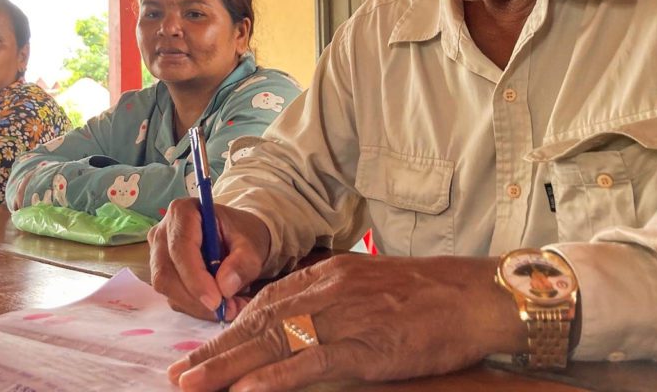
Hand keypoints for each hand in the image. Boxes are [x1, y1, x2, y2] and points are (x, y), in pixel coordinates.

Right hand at [147, 198, 270, 321]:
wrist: (239, 236)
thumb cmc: (243, 233)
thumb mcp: (252, 243)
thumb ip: (242, 262)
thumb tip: (225, 287)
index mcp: (182, 212)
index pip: (181, 247)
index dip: (195, 277)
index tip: (216, 300)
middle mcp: (162, 232)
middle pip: (167, 272)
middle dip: (196, 298)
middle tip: (228, 310)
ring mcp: (158, 254)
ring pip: (167, 289)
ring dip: (198, 306)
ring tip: (232, 308)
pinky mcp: (163, 274)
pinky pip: (173, 297)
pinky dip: (197, 308)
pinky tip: (221, 306)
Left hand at [168, 254, 528, 391]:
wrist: (476, 295)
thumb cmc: (430, 296)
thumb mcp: (372, 288)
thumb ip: (334, 302)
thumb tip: (299, 327)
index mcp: (329, 275)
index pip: (266, 303)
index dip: (229, 329)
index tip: (200, 351)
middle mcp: (330, 290)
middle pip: (261, 322)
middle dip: (217, 350)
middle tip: (180, 375)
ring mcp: (347, 316)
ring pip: (277, 341)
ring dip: (231, 366)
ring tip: (195, 384)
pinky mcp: (368, 345)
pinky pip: (315, 362)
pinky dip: (279, 377)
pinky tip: (250, 389)